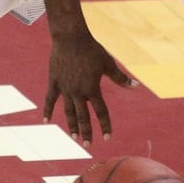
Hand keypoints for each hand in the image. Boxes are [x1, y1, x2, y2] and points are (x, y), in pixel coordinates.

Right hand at [43, 30, 135, 145]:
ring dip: (71, 125)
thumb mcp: (108, 63)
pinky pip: (50, 99)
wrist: (70, 37)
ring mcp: (65, 88)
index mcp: (92, 89)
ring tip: (74, 137)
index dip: (105, 125)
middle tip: (88, 145)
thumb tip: (136, 86)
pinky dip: (48, 110)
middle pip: (83, 117)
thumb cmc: (91, 49)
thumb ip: (120, 78)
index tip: (108, 138)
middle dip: (87, 132)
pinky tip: (46, 121)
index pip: (101, 112)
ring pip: (68, 111)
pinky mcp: (54, 82)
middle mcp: (78, 92)